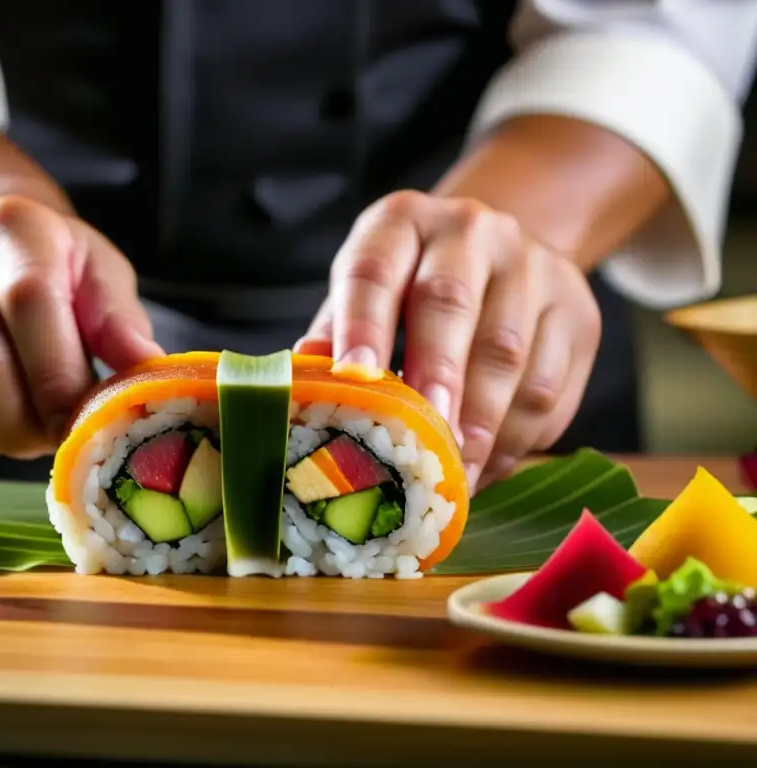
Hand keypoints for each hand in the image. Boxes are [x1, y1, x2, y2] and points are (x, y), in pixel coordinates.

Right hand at [0, 195, 164, 463]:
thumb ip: (120, 321)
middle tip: (47, 441)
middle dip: (24, 427)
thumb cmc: (53, 269)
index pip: (30, 306)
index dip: (57, 382)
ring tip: (12, 436)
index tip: (80, 429)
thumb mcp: (98, 275)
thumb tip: (146, 368)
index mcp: (16, 226)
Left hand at [297, 190, 600, 491]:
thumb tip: (305, 390)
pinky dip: (518, 436)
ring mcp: (535, 267)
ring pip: (510, 353)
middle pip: (451, 303)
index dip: (360, 327)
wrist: (500, 250)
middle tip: (424, 440)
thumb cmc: (411, 284)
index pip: (374, 271)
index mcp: (401, 222)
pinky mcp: (579, 313)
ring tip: (455, 475)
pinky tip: (488, 463)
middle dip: (436, 377)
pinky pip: (552, 386)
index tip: (355, 380)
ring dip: (480, 424)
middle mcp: (471, 231)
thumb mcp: (366, 292)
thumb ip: (337, 334)